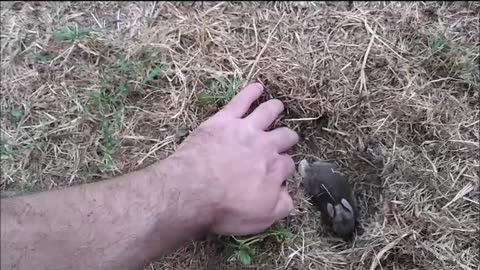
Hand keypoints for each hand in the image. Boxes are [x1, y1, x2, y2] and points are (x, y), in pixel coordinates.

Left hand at [174, 83, 297, 235]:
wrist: (192, 191)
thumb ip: (282, 205)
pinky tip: (257, 87)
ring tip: (278, 106)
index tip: (280, 171)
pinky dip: (251, 92)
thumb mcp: (262, 218)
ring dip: (275, 109)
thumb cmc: (226, 208)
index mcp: (275, 168)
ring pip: (267, 113)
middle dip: (288, 137)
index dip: (285, 168)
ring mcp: (245, 129)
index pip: (288, 164)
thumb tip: (289, 194)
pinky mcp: (224, 119)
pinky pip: (241, 101)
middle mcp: (266, 145)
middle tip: (287, 137)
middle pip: (284, 136)